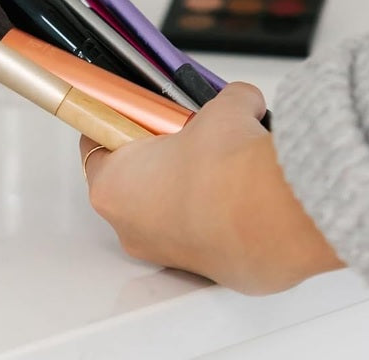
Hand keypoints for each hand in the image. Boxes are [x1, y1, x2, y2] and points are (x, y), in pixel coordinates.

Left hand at [80, 82, 343, 293]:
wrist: (271, 218)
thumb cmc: (226, 172)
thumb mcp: (222, 109)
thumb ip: (225, 100)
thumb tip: (242, 101)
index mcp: (112, 184)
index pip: (97, 142)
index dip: (120, 117)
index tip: (137, 106)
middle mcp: (129, 225)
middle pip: (131, 175)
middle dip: (157, 149)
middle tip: (186, 129)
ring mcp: (163, 251)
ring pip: (165, 205)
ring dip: (187, 181)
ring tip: (223, 158)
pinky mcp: (200, 266)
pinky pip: (197, 228)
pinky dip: (212, 209)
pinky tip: (239, 189)